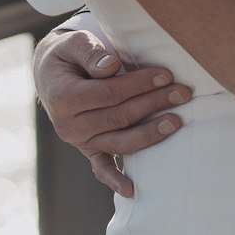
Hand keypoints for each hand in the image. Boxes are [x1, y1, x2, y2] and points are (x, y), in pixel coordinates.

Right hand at [32, 28, 189, 196]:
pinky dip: (114, 180)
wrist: (52, 77)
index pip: (109, 93)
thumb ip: (90, 52)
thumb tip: (111, 67)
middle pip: (119, 116)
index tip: (166, 75)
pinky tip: (131, 191)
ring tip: (176, 122)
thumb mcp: (73, 44)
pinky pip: (101, 167)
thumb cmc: (68, 56)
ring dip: (150, 134)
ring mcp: (79, 141)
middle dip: (153, 104)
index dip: (139, 84)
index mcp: (63, 97)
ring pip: (119, 142)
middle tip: (183, 93)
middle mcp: (68, 124)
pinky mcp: (88, 150)